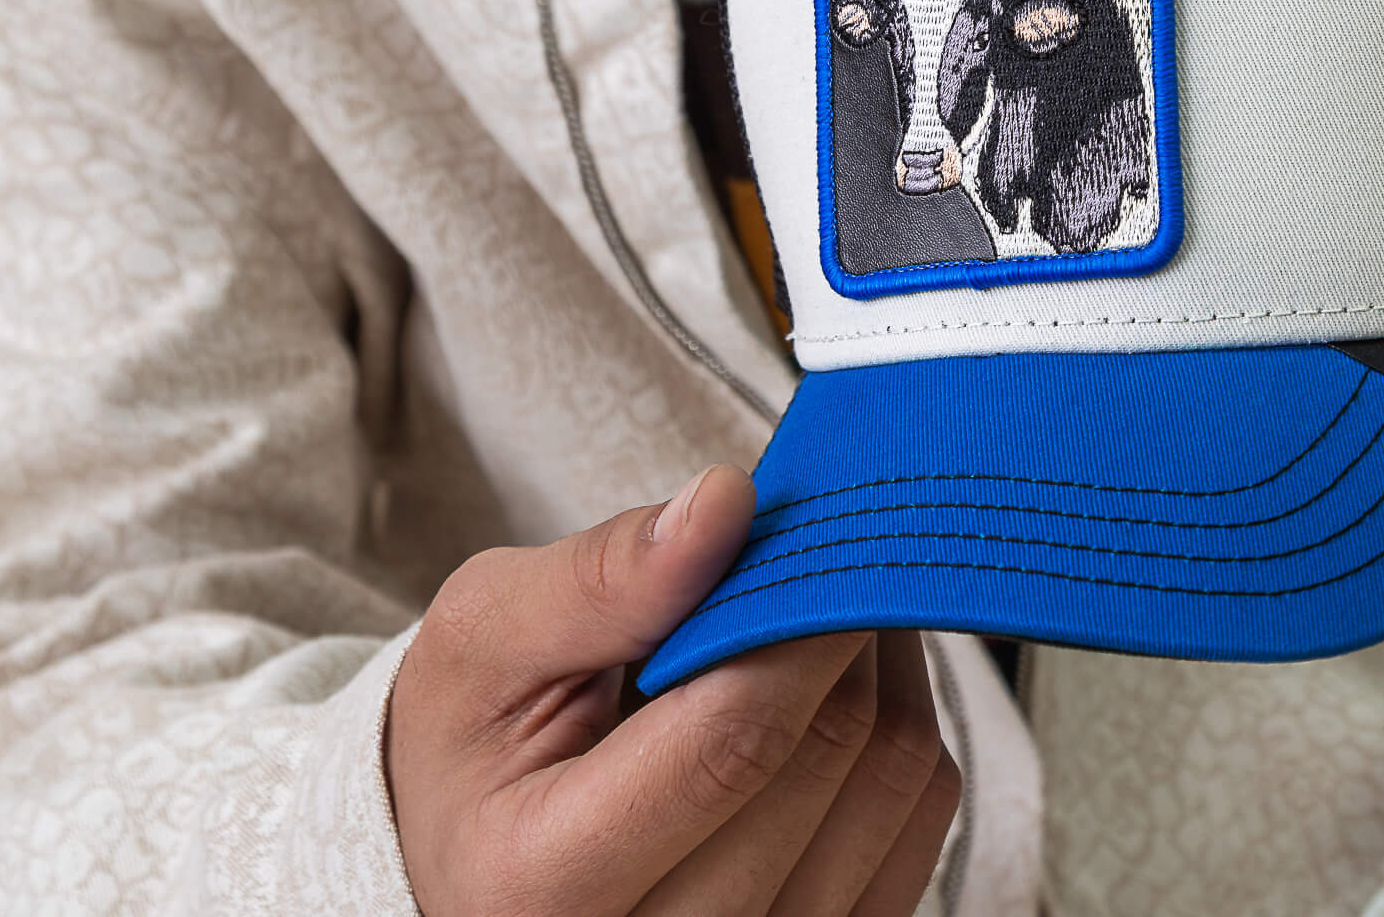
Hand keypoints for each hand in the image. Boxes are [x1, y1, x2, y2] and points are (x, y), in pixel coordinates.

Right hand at [384, 464, 959, 914]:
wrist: (466, 848)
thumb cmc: (475, 738)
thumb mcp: (484, 638)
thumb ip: (599, 576)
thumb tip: (725, 504)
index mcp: (542, 887)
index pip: (732, 739)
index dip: (801, 615)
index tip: (824, 527)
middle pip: (827, 758)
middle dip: (841, 620)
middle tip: (821, 542)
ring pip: (892, 787)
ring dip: (882, 663)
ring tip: (822, 601)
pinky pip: (916, 827)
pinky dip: (900, 726)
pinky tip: (838, 679)